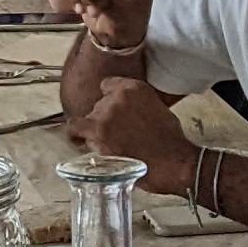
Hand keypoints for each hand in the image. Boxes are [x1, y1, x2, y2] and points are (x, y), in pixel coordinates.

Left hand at [74, 75, 197, 183]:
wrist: (172, 160)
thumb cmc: (170, 140)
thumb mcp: (158, 108)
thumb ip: (137, 103)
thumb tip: (124, 113)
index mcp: (134, 88)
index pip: (108, 86)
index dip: (109, 100)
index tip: (112, 110)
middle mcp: (117, 98)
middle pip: (98, 106)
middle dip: (104, 120)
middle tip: (116, 135)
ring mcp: (106, 115)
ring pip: (86, 120)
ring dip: (92, 131)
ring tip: (105, 143)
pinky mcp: (98, 134)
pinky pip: (75, 130)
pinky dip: (76, 136)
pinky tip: (79, 142)